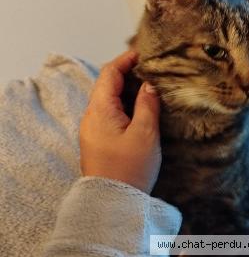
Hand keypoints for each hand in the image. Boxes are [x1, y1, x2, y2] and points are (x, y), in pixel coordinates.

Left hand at [80, 51, 160, 193]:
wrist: (112, 202)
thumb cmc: (129, 168)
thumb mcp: (145, 133)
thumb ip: (147, 105)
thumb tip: (148, 85)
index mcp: (100, 110)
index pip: (109, 74)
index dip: (125, 60)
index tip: (141, 54)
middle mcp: (91, 116)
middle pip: (106, 85)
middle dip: (126, 73)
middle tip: (148, 70)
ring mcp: (92, 128)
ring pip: (108, 99)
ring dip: (125, 89)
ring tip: (147, 86)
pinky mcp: (97, 139)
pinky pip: (109, 112)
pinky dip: (123, 104)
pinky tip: (139, 108)